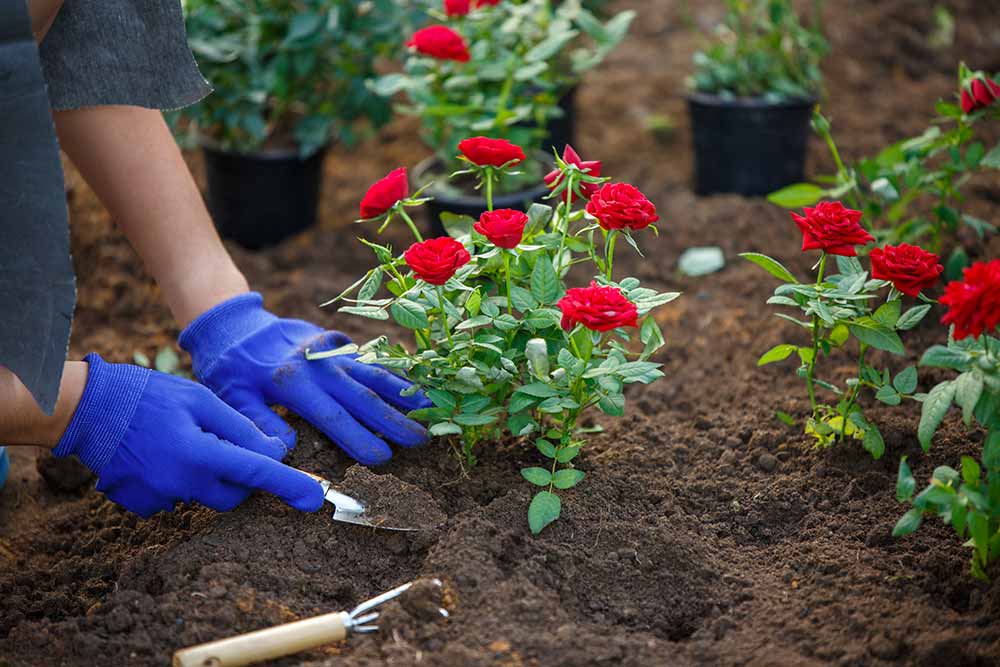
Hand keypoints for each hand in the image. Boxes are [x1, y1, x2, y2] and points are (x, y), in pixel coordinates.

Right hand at [54, 354, 323, 517]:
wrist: (87, 409)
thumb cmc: (147, 395)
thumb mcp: (199, 399)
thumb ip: (239, 428)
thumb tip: (275, 451)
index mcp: (199, 454)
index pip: (257, 473)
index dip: (290, 485)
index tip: (315, 499)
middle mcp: (181, 484)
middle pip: (234, 495)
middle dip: (241, 476)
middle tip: (223, 443)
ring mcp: (159, 499)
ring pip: (204, 495)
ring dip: (206, 474)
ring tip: (180, 440)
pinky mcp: (142, 505)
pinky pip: (176, 498)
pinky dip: (178, 480)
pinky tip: (160, 455)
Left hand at [179, 293, 429, 464]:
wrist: (235, 323)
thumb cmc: (230, 367)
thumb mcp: (231, 397)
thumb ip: (258, 423)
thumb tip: (284, 451)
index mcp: (292, 383)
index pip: (333, 417)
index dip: (359, 438)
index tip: (383, 459)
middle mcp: (319, 366)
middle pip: (363, 397)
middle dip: (394, 420)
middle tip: (422, 440)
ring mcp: (331, 352)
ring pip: (373, 374)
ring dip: (402, 392)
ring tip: (429, 407)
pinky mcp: (337, 344)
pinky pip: (369, 359)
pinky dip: (392, 372)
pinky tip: (412, 382)